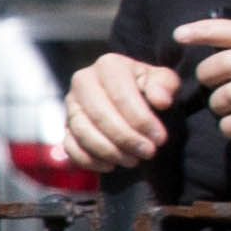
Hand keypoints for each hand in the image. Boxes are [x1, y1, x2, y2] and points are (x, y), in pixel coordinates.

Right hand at [53, 47, 184, 171]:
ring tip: (133, 160)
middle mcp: (82, 82)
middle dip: (126, 138)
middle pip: (100, 115)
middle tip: (148, 152)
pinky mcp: (65, 127)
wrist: (131, 98)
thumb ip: (165, 85)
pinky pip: (70, 147)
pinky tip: (111, 166)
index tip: (160, 138)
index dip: (141, 120)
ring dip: (110, 151)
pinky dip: (89, 160)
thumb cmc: (149, 88)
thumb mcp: (163, 80)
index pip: (121, 95)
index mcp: (108, 65)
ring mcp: (70, 106)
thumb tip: (161, 101)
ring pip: (83, 133)